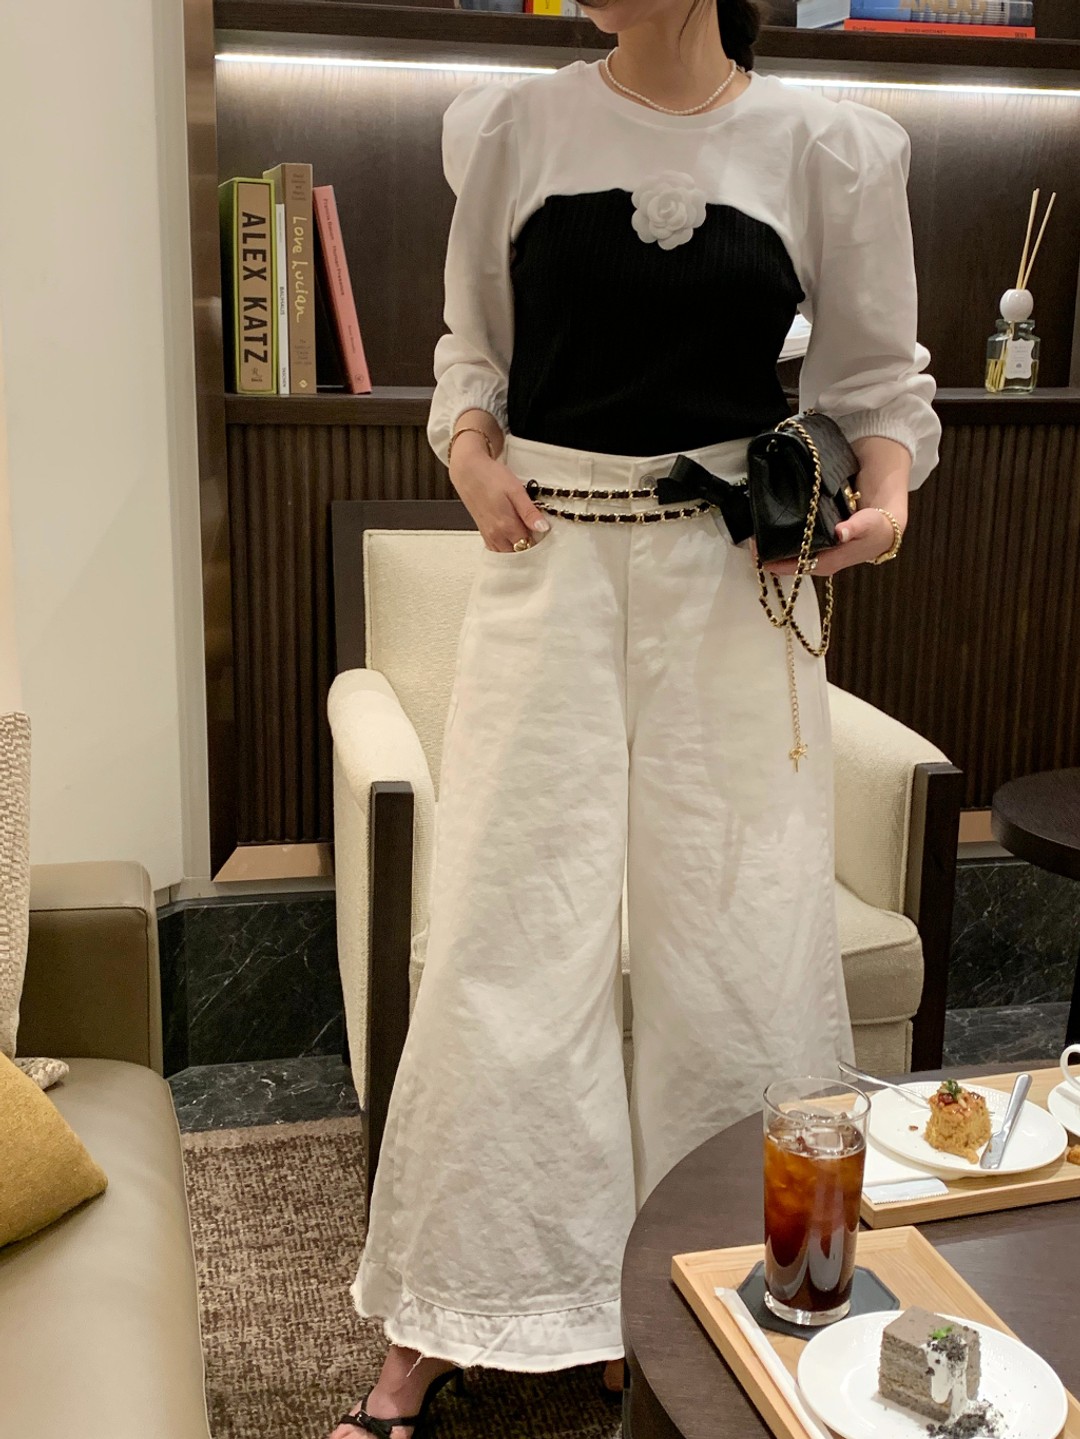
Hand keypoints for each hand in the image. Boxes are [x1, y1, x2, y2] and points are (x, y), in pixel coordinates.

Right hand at [449, 433, 548, 551]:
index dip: (540, 542)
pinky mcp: (483, 532)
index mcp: (506, 525)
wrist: (468, 471)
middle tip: (538, 535)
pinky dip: (506, 549)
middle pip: (518, 553)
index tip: (545, 533)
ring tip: (526, 536)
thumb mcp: (515, 490)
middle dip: (529, 548)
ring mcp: (488, 535)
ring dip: (517, 550)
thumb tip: (543, 528)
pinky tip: (512, 539)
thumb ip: (529, 512)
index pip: (528, 545)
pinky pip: (496, 550)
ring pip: (507, 554)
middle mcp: (496, 534)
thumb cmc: (491, 477)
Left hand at [760, 506, 899, 576]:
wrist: (886, 529)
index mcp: (830, 561)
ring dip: (776, 552)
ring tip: (757, 541)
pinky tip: (774, 537)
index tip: (759, 557)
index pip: (799, 566)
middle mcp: (822, 564)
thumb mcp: (868, 524)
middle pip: (791, 565)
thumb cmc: (876, 526)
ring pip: (793, 559)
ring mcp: (820, 559)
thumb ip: (855, 528)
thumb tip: (840, 532)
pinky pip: (798, 552)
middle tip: (752, 546)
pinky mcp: (820, 552)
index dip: (778, 563)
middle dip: (771, 557)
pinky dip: (785, 547)